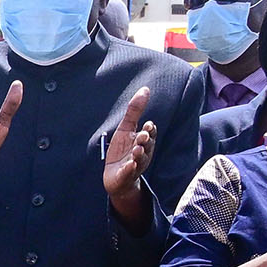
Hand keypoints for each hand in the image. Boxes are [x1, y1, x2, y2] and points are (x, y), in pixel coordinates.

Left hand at [103, 86, 158, 227]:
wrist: (116, 177)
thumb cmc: (123, 150)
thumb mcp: (126, 128)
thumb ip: (135, 110)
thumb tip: (146, 89)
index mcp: (143, 142)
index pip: (150, 134)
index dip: (150, 130)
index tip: (148, 125)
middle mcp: (142, 153)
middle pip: (147, 146)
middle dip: (145, 141)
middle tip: (142, 137)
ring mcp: (134, 166)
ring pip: (139, 160)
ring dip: (139, 154)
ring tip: (136, 150)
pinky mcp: (125, 176)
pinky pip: (129, 173)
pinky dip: (130, 169)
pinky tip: (129, 165)